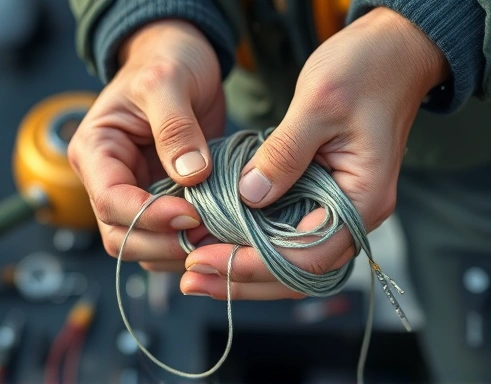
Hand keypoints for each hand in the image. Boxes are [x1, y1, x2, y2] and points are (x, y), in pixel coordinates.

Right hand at [68, 20, 224, 270]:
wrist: (181, 60)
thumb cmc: (166, 62)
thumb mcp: (167, 82)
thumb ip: (174, 127)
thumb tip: (190, 177)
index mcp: (96, 151)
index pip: (111, 201)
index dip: (149, 215)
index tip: (192, 213)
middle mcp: (109, 179)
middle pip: (122, 236)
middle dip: (163, 243)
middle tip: (208, 235)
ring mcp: (136, 192)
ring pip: (144, 245)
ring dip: (178, 249)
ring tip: (216, 238)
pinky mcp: (163, 198)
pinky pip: (169, 235)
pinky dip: (189, 242)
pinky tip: (217, 234)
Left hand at [180, 7, 447, 298]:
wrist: (394, 53)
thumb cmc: (367, 70)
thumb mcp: (318, 104)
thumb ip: (283, 154)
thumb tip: (249, 197)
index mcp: (363, 198)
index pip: (306, 256)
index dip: (252, 264)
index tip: (203, 259)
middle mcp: (355, 214)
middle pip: (297, 270)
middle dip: (241, 279)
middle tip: (190, 279)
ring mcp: (341, 208)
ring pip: (292, 260)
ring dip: (245, 270)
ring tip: (197, 272)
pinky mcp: (326, 196)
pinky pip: (291, 234)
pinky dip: (256, 244)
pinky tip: (223, 242)